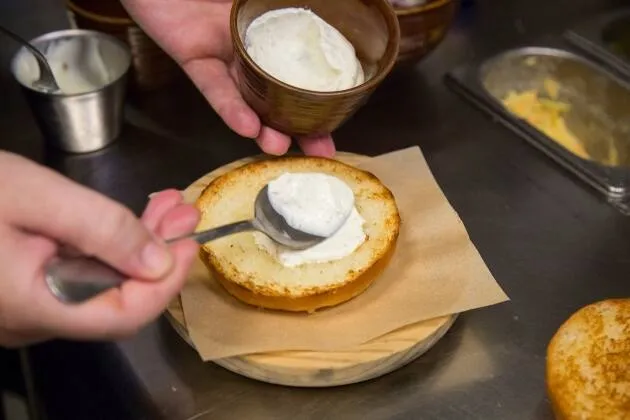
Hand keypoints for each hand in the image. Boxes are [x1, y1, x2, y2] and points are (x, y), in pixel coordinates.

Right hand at [0, 152, 198, 346]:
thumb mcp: (35, 195)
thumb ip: (100, 228)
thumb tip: (160, 261)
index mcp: (33, 305)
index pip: (122, 316)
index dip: (166, 284)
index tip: (190, 242)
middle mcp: (32, 320)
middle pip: (117, 299)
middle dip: (158, 255)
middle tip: (183, 212)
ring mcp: (27, 309)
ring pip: (102, 286)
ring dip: (138, 245)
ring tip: (166, 207)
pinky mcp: (24, 290)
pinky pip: (79, 276)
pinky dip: (110, 246)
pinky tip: (129, 219)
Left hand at [121, 0, 335, 156]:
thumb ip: (301, 3)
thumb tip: (360, 1)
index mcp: (273, 37)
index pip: (302, 76)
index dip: (322, 103)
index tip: (340, 125)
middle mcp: (251, 55)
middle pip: (280, 99)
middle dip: (300, 129)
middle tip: (319, 152)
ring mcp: (225, 60)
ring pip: (249, 101)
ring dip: (265, 128)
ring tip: (280, 147)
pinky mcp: (196, 61)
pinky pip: (215, 89)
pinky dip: (231, 108)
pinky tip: (248, 127)